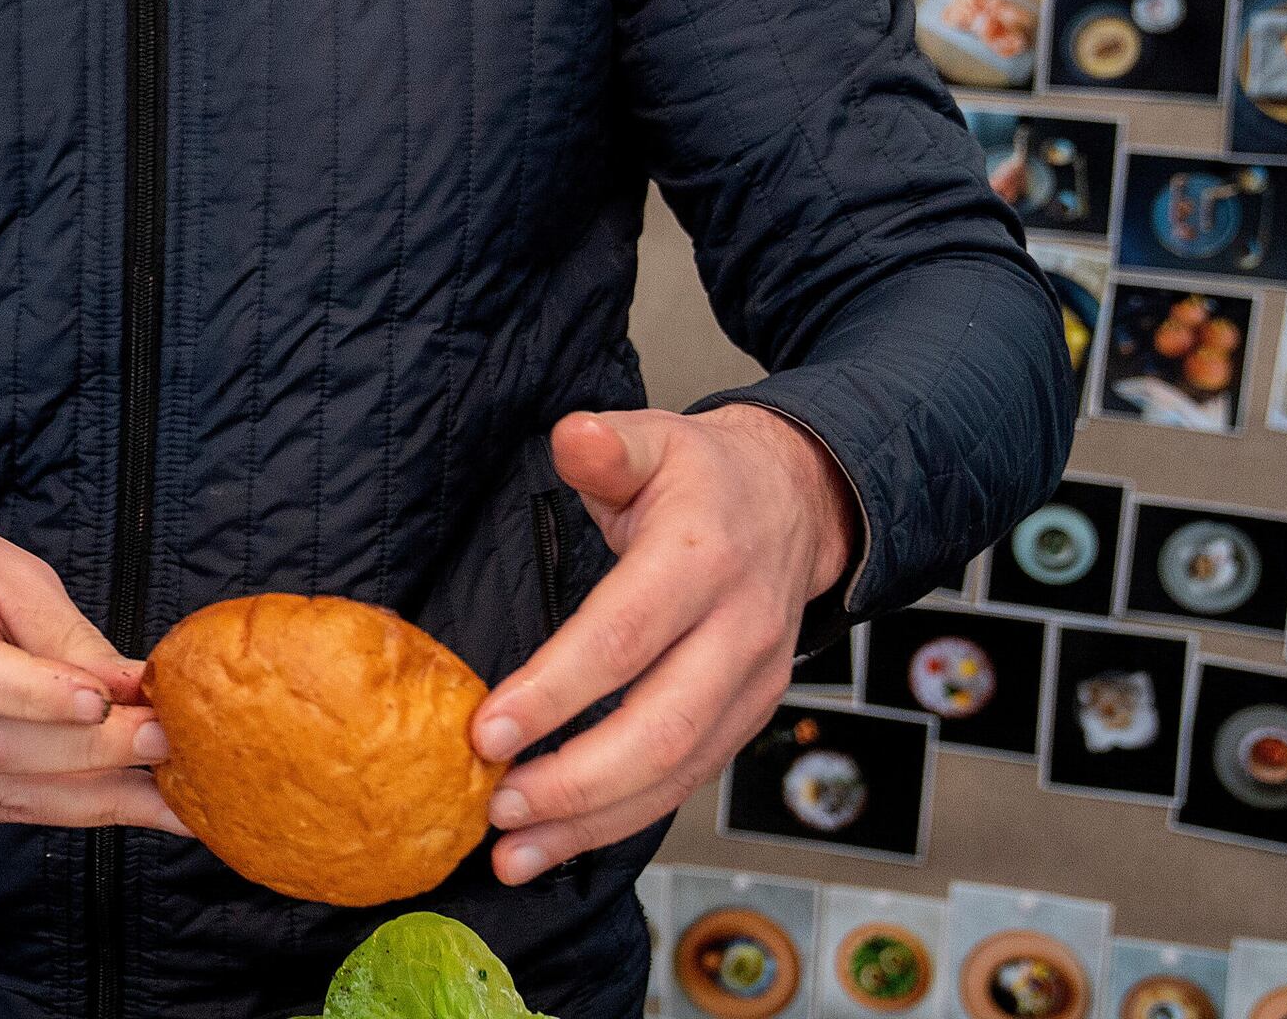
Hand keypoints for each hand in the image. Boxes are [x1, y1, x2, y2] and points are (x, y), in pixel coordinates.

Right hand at [0, 503, 186, 833]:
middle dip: (92, 751)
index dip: (34, 695)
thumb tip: (139, 689)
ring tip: (171, 795)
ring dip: (94, 797)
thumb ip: (66, 636)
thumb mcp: (5, 571)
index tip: (109, 701)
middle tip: (168, 742)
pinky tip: (124, 802)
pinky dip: (65, 807)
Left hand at [467, 406, 858, 882]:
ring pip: (676, 773)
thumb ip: (608, 447)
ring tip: (513, 850)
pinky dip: (620, 821)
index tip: (487, 730)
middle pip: (660, 727)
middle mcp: (737, 631)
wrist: (799, 506)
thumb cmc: (705, 478)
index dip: (557, 690)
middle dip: (574, 780)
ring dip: (591, 821)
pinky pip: (685, 782)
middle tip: (495, 803)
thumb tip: (574, 437)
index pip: (625, 635)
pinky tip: (559, 842)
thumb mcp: (657, 440)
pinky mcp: (746, 718)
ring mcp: (751, 684)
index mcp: (703, 558)